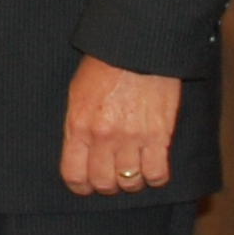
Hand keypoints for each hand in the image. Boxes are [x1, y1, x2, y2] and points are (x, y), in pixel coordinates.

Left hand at [59, 53, 178, 195]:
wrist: (137, 48)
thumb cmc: (105, 66)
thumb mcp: (77, 94)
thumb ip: (77, 126)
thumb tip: (79, 154)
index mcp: (79, 126)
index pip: (74, 175)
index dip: (80, 186)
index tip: (86, 185)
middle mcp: (104, 137)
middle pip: (104, 183)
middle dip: (107, 185)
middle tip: (112, 177)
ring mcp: (132, 138)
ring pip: (130, 182)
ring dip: (131, 182)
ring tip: (133, 172)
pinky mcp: (159, 135)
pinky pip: (157, 174)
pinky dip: (155, 177)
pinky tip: (153, 168)